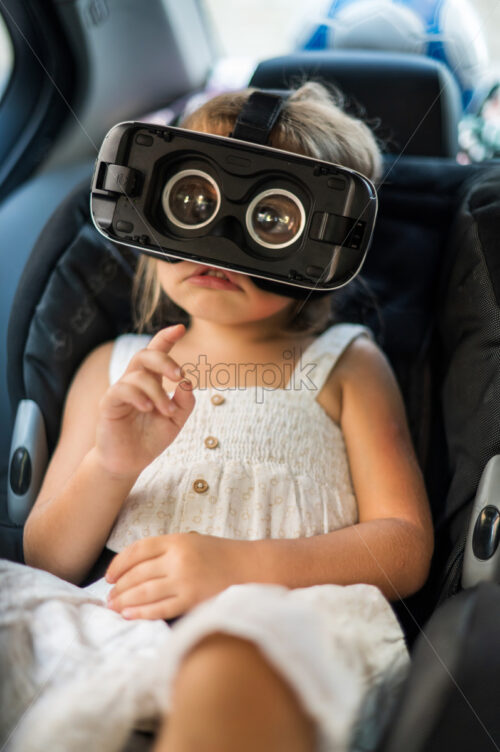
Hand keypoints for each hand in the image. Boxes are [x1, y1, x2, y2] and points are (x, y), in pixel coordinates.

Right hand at [95, 324, 194, 478]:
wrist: (127, 463)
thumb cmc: (149, 439)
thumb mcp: (175, 421)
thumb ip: (185, 403)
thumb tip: (187, 383)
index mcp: (150, 382)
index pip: (156, 353)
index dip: (166, 338)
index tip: (180, 328)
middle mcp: (134, 382)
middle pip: (145, 355)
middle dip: (165, 359)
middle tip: (179, 376)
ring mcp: (120, 391)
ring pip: (139, 374)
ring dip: (158, 392)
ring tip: (167, 412)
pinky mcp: (109, 404)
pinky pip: (123, 389)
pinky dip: (139, 396)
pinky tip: (148, 408)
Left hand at [105, 533, 251, 619]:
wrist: (251, 567)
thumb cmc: (220, 555)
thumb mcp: (191, 542)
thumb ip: (165, 552)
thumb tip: (133, 569)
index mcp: (176, 540)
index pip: (137, 551)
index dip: (118, 564)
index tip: (109, 576)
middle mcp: (178, 559)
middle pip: (137, 574)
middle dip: (118, 587)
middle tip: (108, 597)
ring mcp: (185, 580)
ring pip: (144, 592)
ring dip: (125, 601)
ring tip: (114, 607)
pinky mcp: (193, 600)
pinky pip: (160, 608)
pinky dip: (142, 613)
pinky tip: (130, 615)